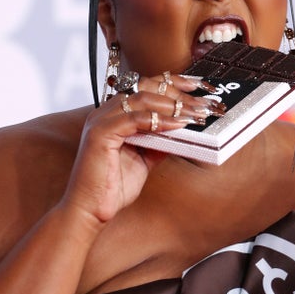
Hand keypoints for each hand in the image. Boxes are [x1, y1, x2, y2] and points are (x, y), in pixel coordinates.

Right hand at [62, 72, 223, 224]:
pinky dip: (159, 120)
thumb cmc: (112, 187)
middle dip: (178, 93)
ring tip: (195, 114)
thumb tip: (184, 129)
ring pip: (141, 98)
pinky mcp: (100, 133)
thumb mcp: (145, 159)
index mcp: (115, 114)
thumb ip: (160, 141)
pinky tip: (178, 125)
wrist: (91, 210)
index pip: (146, 87)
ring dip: (173, 105)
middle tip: (203, 103)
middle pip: (146, 87)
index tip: (199, 87)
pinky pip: (134, 119)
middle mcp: (106, 112)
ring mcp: (101, 120)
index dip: (174, 84)